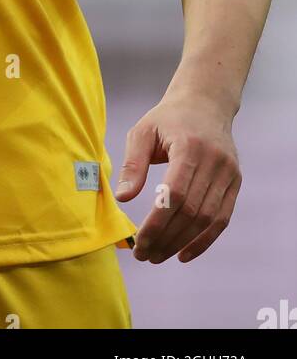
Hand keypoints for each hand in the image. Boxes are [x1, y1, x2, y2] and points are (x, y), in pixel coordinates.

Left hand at [114, 92, 241, 263]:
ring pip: (207, 219)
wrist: (205, 103)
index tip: (140, 241)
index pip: (175, 193)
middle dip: (166, 238)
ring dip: (182, 243)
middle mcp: (214, 161)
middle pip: (191, 211)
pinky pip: (222, 219)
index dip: (158, 222)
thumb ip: (133, 165)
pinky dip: (204, 240)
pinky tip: (184, 253)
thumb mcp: (143, 131)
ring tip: (159, 256)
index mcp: (189, 146)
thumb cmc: (168, 118)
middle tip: (145, 255)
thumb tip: (122, 198)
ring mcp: (228, 173)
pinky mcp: (235, 182)